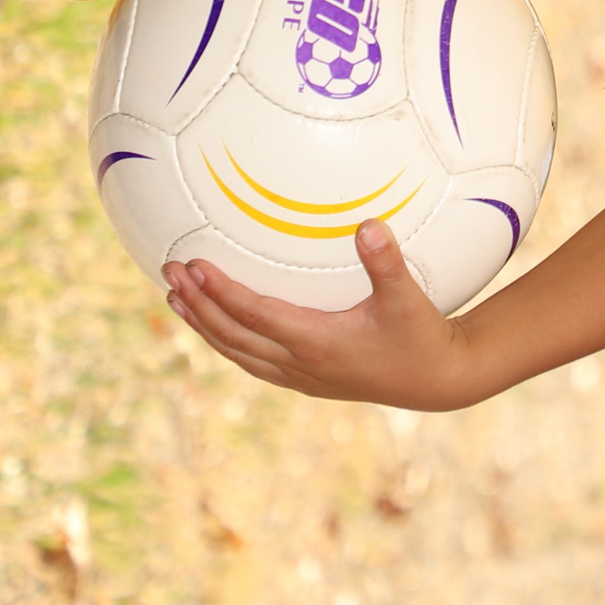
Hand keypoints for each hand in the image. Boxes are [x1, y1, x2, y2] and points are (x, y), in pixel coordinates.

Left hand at [162, 221, 480, 409]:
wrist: (436, 380)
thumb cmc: (422, 334)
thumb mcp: (407, 297)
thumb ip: (386, 261)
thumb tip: (368, 224)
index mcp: (317, 343)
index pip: (255, 315)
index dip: (221, 293)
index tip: (194, 267)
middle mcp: (300, 364)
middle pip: (233, 337)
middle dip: (197, 306)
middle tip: (169, 275)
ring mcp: (301, 376)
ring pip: (237, 352)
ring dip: (204, 326)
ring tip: (175, 300)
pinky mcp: (307, 379)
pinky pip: (253, 360)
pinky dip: (228, 340)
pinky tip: (217, 325)